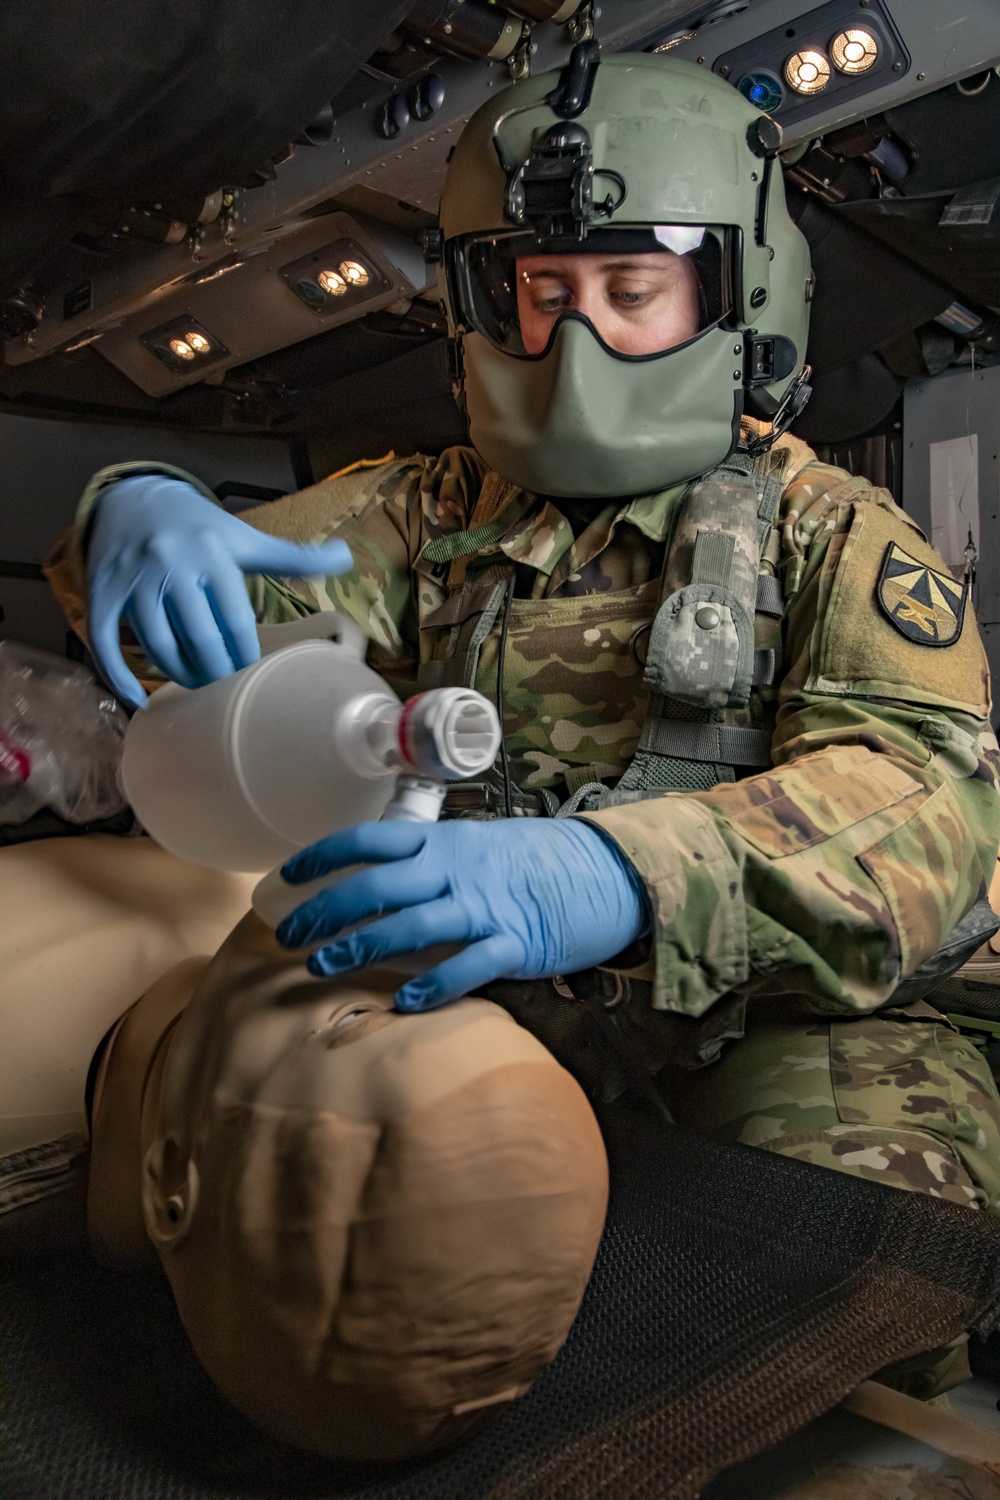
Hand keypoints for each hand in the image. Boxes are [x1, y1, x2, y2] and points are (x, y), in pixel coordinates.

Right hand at [87, 475, 353, 705]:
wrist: (132, 499)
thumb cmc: (199, 528)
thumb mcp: (244, 538)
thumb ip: (292, 556)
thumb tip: (347, 557)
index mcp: (213, 554)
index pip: (235, 619)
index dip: (246, 655)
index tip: (256, 678)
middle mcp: (171, 565)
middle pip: (198, 637)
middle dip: (217, 672)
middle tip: (229, 691)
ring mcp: (133, 580)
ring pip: (158, 645)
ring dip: (180, 675)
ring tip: (200, 688)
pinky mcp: (101, 593)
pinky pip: (106, 643)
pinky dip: (120, 677)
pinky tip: (141, 699)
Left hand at [274, 818, 648, 1010]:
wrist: (605, 873)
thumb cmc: (531, 865)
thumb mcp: (475, 851)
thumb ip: (428, 866)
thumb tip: (368, 889)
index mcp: (444, 843)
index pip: (371, 840)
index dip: (324, 857)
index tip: (286, 879)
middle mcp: (458, 871)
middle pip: (379, 885)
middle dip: (327, 911)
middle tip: (289, 938)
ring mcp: (486, 907)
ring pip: (412, 924)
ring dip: (362, 946)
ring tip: (324, 968)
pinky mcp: (515, 943)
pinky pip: (467, 965)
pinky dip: (433, 985)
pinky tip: (403, 1002)